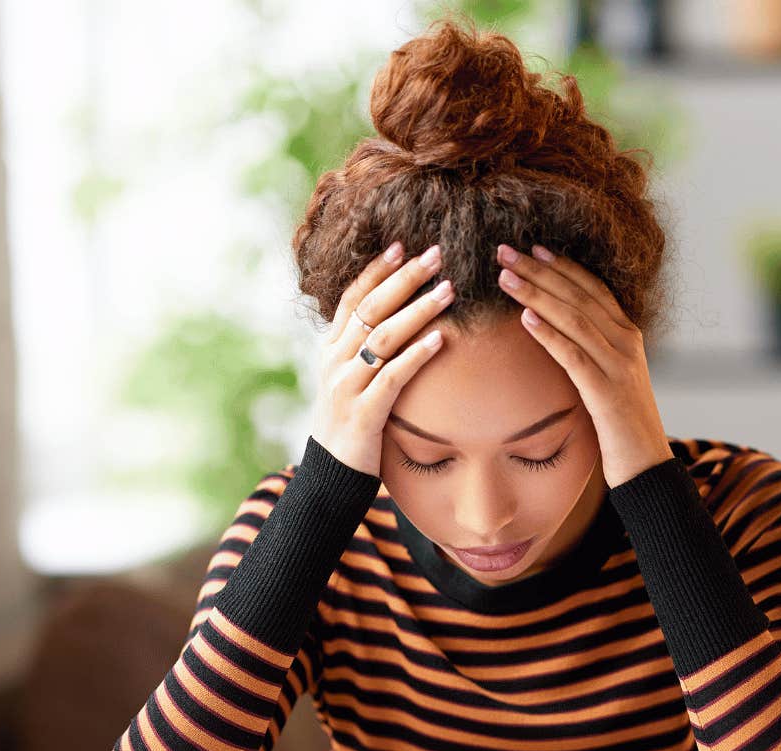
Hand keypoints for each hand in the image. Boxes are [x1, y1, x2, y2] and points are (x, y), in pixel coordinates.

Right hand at [310, 241, 454, 475]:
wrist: (332, 475)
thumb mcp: (353, 380)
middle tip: (437, 255)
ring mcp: (346, 386)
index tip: (402, 246)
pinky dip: (416, 355)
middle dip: (405, 279)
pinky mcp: (363, 413)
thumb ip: (368, 349)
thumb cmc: (352, 424)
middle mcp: (334, 361)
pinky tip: (440, 340)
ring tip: (449, 290)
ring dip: (418, 310)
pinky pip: (392, 377)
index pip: (352, 298)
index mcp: (331, 348)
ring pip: (383, 337)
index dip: (376, 270)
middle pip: (371, 309)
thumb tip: (400, 317)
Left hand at [495, 243, 673, 487]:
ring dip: (537, 295)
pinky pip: (574, 356)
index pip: (593, 289)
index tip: (532, 248)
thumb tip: (552, 331)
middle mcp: (627, 343)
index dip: (562, 266)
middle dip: (540, 271)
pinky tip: (525, 320)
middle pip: (579, 296)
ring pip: (574, 319)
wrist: (647, 465)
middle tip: (504, 250)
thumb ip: (590, 351)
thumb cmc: (620, 424)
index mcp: (628, 335)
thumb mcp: (607, 378)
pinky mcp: (608, 392)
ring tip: (505, 278)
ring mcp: (620, 366)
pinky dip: (549, 335)